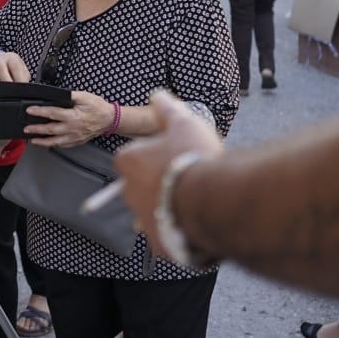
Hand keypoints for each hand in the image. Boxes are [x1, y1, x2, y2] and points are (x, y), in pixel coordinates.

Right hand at [0, 51, 29, 89]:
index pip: (15, 65)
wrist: (4, 67)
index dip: (18, 77)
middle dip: (5, 79)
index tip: (19, 87)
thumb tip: (23, 88)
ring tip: (0, 90)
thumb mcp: (23, 73)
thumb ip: (23, 78)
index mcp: (12, 58)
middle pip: (0, 66)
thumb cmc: (15, 72)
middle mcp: (0, 59)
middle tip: (9, 90)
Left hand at [23, 90, 117, 146]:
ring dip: (42, 141)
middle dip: (36, 129)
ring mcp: (74, 137)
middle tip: (26, 129)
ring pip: (55, 141)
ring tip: (33, 140)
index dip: (40, 112)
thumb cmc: (98, 108)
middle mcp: (72, 128)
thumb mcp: (85, 96)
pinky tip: (47, 143)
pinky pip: (62, 145)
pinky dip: (53, 145)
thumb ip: (71, 95)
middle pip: (50, 130)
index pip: (52, 113)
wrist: (110, 120)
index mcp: (73, 116)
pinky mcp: (76, 141)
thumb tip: (59, 94)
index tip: (30, 110)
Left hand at [113, 91, 223, 257]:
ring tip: (196, 198)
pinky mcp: (159, 242)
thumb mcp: (183, 122)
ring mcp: (142, 218)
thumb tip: (156, 95)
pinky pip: (167, 231)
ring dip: (170, 203)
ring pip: (155, 208)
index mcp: (128, 162)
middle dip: (163, 179)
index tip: (178, 153)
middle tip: (190, 173)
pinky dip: (178, 227)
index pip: (137, 154)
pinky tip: (196, 218)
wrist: (210, 200)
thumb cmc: (193, 158)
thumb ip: (167, 108)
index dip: (158, 153)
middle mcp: (128, 192)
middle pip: (144, 182)